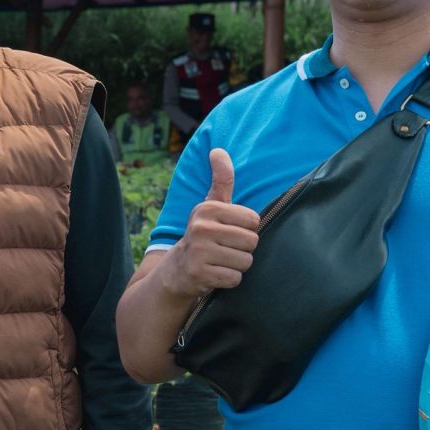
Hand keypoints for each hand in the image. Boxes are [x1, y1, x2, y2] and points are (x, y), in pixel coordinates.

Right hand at [153, 147, 260, 298]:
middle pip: (252, 242)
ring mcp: (198, 251)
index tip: (228, 232)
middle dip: (242, 250)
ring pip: (245, 261)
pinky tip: (214, 274)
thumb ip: (221, 180)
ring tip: (219, 262)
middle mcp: (201, 227)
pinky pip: (234, 279)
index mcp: (208, 209)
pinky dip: (228, 280)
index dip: (246, 230)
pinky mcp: (198, 273)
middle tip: (224, 250)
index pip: (254, 220)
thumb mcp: (210, 206)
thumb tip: (218, 149)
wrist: (175, 271)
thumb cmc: (203, 235)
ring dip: (236, 266)